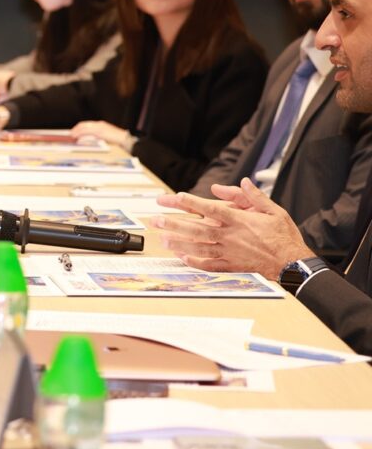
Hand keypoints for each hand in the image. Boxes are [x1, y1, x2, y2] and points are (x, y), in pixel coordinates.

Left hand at [71, 120, 131, 148]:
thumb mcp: (106, 136)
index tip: (74, 131)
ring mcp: (100, 128)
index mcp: (100, 125)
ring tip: (73, 136)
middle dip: (76, 129)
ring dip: (78, 132)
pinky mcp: (101, 133)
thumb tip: (88, 139)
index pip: (86, 124)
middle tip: (71, 134)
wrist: (126, 140)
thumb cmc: (117, 140)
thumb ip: (98, 136)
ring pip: (85, 128)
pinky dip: (83, 135)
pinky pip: (89, 133)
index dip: (79, 127)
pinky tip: (80, 138)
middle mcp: (99, 125)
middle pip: (84, 125)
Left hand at [152, 178, 308, 278]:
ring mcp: (230, 252)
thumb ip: (254, 196)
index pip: (210, 209)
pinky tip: (182, 258)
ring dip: (179, 242)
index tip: (173, 197)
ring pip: (199, 247)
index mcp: (239, 220)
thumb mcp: (273, 210)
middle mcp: (231, 236)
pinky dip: (195, 262)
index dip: (190, 203)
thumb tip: (242, 182)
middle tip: (156, 219)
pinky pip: (210, 265)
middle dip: (175, 223)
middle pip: (198, 228)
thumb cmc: (284, 236)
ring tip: (162, 238)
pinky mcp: (233, 266)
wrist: (294, 263)